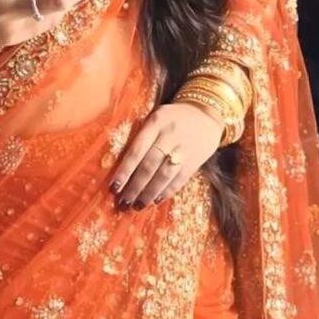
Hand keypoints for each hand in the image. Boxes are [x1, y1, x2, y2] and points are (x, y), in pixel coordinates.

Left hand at [108, 101, 224, 209]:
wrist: (205, 113)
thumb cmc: (171, 117)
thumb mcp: (155, 117)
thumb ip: (141, 135)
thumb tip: (121, 164)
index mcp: (155, 122)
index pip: (137, 150)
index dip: (124, 171)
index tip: (113, 187)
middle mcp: (170, 135)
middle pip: (149, 165)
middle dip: (135, 186)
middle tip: (123, 202)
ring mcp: (184, 148)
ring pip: (164, 175)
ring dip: (149, 193)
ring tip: (137, 205)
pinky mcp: (195, 160)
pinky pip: (179, 179)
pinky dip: (167, 192)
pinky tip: (155, 200)